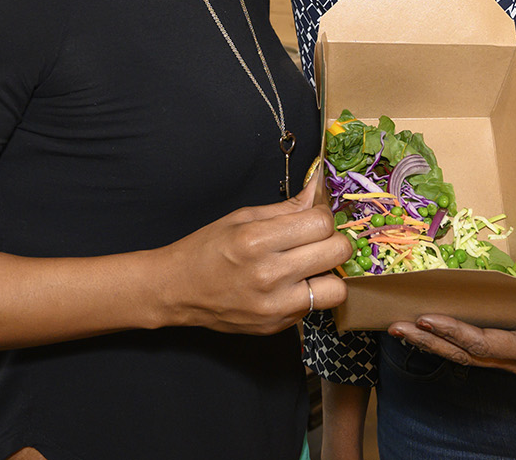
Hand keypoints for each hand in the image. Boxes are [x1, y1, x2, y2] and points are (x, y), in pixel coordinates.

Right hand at [160, 179, 352, 335]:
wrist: (178, 289)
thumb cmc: (207, 249)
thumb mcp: (243, 217)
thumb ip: (287, 207)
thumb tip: (319, 189)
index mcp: (257, 240)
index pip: (321, 223)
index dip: (322, 216)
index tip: (313, 219)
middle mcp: (269, 275)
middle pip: (337, 252)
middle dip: (332, 241)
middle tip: (315, 241)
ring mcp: (275, 306)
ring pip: (337, 289)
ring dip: (328, 274)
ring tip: (309, 267)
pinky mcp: (277, 326)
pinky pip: (315, 308)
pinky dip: (310, 294)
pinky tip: (290, 285)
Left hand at [385, 251, 515, 374]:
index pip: (483, 344)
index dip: (454, 333)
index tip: (428, 319)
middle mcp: (513, 359)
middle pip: (464, 354)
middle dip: (429, 341)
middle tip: (398, 327)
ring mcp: (502, 356)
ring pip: (459, 354)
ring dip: (427, 342)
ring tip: (398, 329)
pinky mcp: (493, 348)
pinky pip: (462, 348)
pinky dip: (439, 339)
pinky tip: (417, 329)